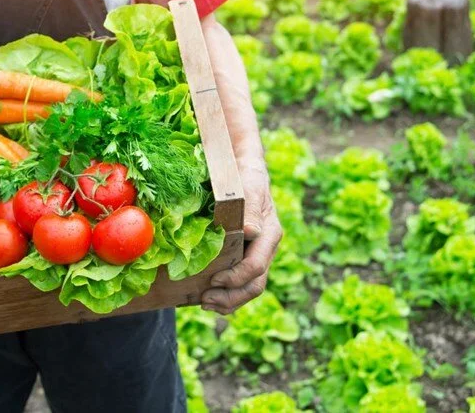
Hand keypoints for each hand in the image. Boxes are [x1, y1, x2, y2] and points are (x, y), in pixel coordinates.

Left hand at [201, 163, 280, 314]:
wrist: (242, 171)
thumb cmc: (245, 178)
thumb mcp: (249, 188)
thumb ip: (251, 209)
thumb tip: (251, 232)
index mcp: (269, 235)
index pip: (256, 267)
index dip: (235, 278)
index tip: (213, 280)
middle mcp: (264, 249)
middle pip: (254, 285)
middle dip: (231, 297)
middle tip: (206, 300)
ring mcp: (255, 254)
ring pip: (248, 288)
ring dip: (227, 301)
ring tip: (205, 303)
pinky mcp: (243, 256)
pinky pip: (239, 283)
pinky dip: (225, 294)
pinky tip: (206, 297)